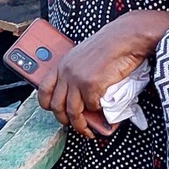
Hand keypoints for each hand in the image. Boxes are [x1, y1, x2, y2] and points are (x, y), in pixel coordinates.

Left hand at [37, 10, 168, 138]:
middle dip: (64, 120)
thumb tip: (76, 93)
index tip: (55, 111)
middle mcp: (66, 72)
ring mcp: (77, 79)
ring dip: (80, 125)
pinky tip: (101, 109)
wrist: (125, 38)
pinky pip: (91, 107)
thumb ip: (76, 72)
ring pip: (72, 112)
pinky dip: (97, 112)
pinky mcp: (91, 85)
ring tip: (87, 129)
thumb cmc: (110, 45)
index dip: (46, 104)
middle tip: (72, 124)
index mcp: (62, 64)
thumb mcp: (84, 56)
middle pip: (56, 105)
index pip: (43, 89)